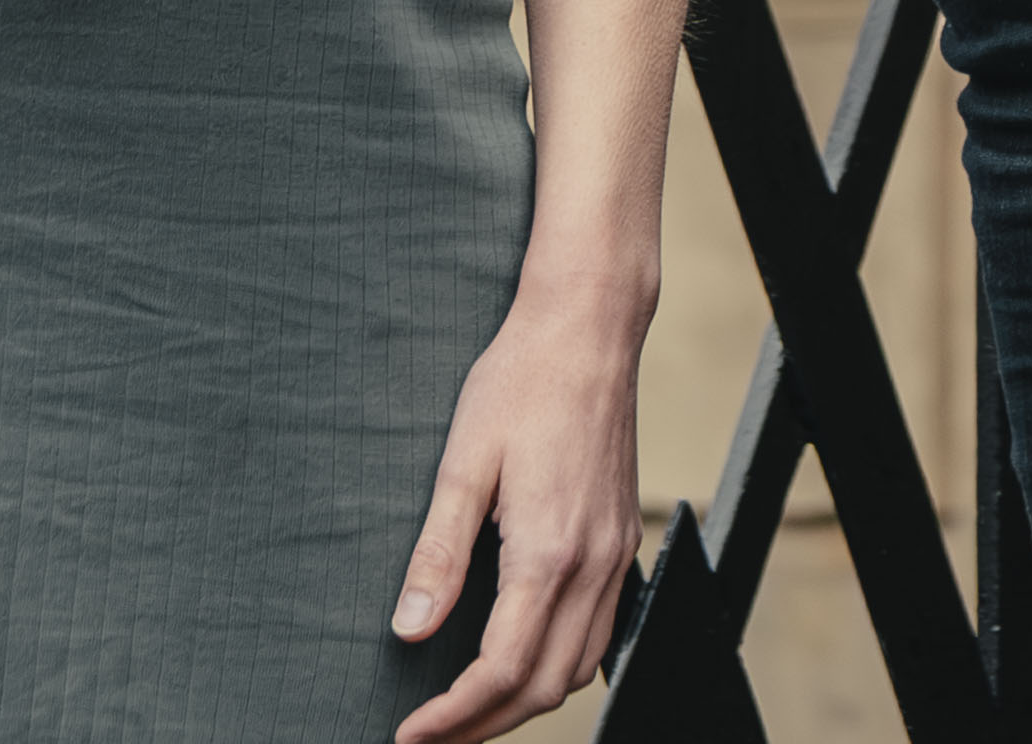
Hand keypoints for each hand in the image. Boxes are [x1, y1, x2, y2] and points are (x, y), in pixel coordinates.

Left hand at [391, 287, 655, 740]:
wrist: (589, 329)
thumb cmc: (521, 382)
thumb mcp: (462, 462)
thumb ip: (438, 555)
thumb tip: (410, 628)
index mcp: (549, 549)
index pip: (501, 669)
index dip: (452, 717)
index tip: (410, 735)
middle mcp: (594, 561)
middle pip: (544, 686)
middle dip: (484, 726)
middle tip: (429, 738)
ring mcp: (616, 552)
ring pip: (580, 668)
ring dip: (524, 703)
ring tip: (467, 710)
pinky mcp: (622, 538)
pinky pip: (600, 632)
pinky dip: (560, 668)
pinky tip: (523, 660)